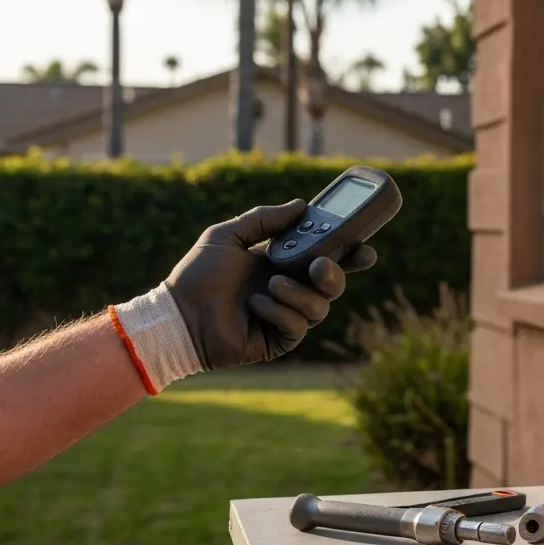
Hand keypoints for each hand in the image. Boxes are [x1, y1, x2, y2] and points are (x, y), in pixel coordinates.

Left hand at [163, 200, 377, 369]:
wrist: (178, 314)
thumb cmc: (197, 274)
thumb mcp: (227, 235)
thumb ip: (264, 219)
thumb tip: (301, 205)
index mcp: (283, 264)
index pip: (327, 258)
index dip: (350, 254)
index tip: (365, 248)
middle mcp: (290, 289)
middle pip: (334, 283)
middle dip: (335, 274)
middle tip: (320, 266)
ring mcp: (286, 316)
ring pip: (320, 306)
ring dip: (298, 293)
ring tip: (271, 286)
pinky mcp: (279, 339)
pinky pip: (299, 326)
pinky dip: (280, 312)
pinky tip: (256, 306)